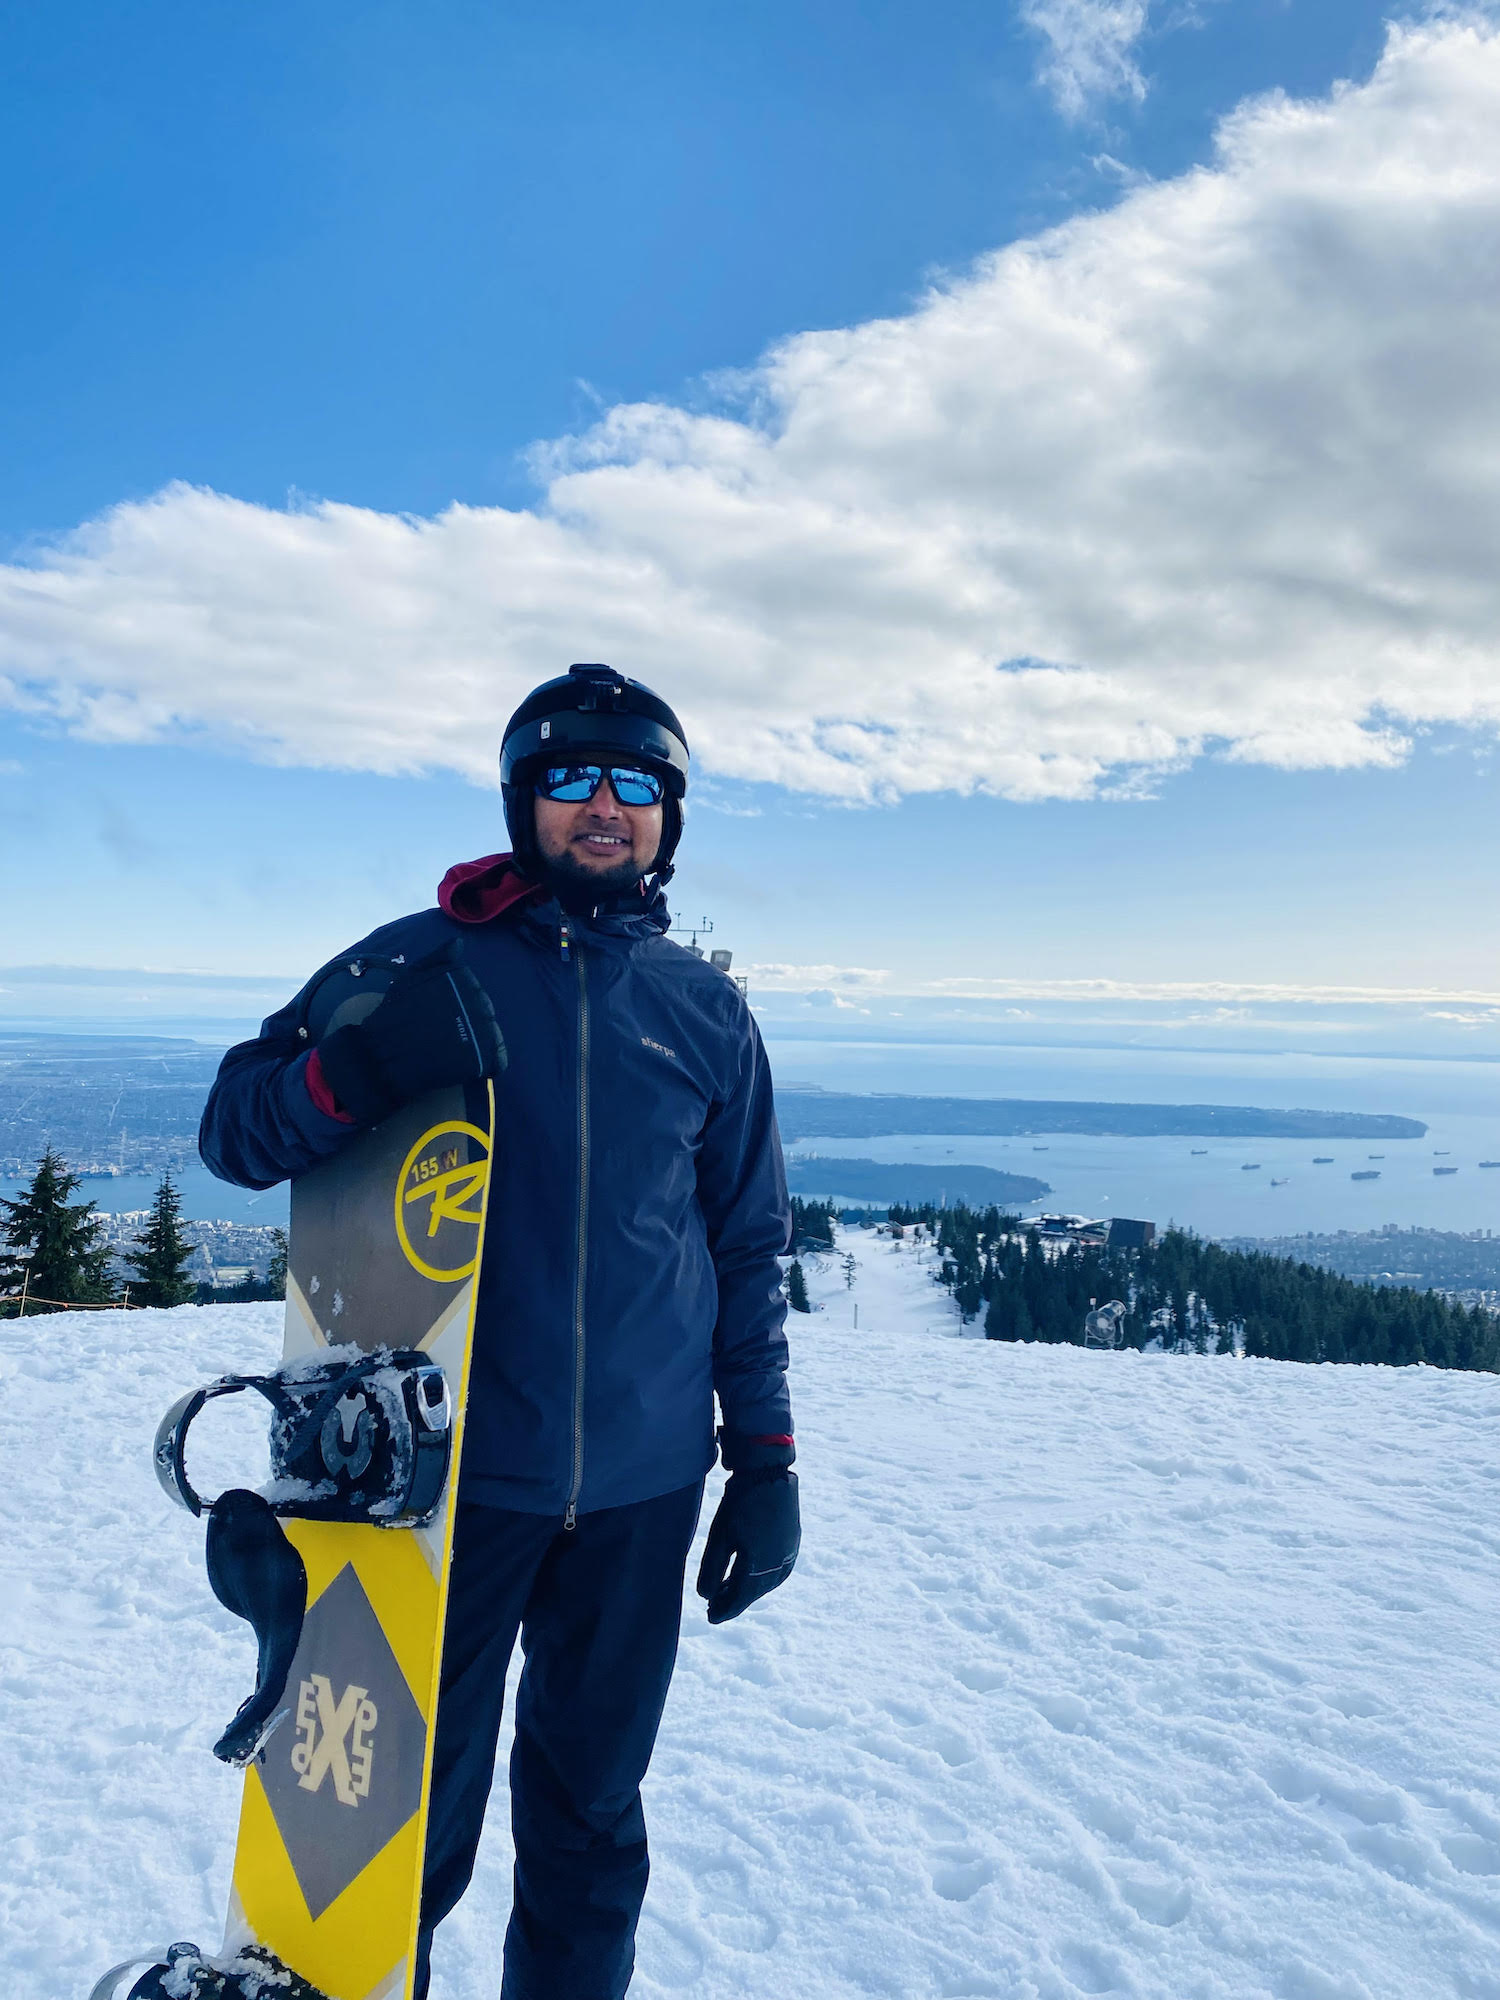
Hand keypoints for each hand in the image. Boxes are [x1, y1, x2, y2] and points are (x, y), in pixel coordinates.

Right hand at [316, 940, 506, 1125]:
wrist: (383, 1053)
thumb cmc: (396, 1014)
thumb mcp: (413, 977)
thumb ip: (439, 959)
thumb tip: (459, 942)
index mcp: (463, 980)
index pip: (476, 991)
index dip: (459, 1004)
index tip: (439, 1014)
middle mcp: (478, 1002)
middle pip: (486, 1012)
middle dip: (468, 1022)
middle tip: (441, 1034)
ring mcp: (482, 1031)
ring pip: (492, 1034)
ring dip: (477, 1041)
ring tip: (450, 1050)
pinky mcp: (482, 1059)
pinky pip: (497, 1061)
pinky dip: (488, 1064)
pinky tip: (467, 1065)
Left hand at [696, 1438, 799, 1623]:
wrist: (769, 1473)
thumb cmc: (739, 1503)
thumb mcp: (720, 1536)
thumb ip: (712, 1570)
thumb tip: (706, 1597)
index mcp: (759, 1565)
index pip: (740, 1598)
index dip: (724, 1610)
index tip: (709, 1617)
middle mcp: (779, 1564)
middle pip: (754, 1593)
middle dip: (734, 1601)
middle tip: (714, 1607)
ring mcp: (789, 1553)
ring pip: (767, 1583)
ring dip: (748, 1590)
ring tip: (728, 1591)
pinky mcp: (793, 1542)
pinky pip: (778, 1570)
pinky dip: (762, 1578)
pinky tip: (750, 1574)